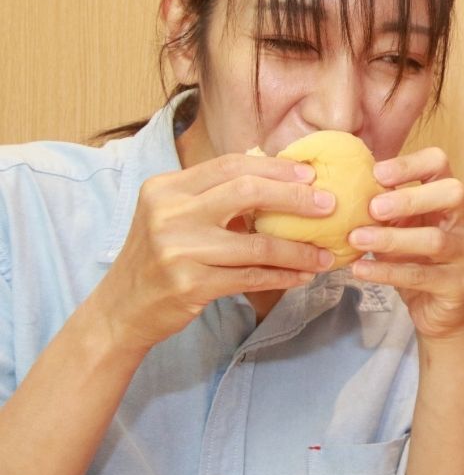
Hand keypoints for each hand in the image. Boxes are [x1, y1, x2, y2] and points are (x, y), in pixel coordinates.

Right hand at [94, 154, 336, 350]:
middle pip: (246, 192)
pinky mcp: (190, 284)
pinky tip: (302, 275)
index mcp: (166, 188)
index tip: (311, 174)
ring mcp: (178, 250)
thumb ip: (213, 195)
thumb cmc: (159, 256)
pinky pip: (251, 277)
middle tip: (329, 205)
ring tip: (324, 253)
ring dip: (298, 249)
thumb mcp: (173, 215)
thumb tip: (279, 175)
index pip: (230, 165)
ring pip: (256, 243)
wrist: (121, 309)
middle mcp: (169, 213)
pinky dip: (282, 276)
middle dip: (295, 197)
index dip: (275, 167)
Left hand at [348, 147, 463, 340]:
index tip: (376, 173)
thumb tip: (342, 185)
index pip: (440, 163)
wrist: (439, 311)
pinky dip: (387, 272)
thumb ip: (384, 207)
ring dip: (392, 239)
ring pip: (435, 240)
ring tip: (356, 239)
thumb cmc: (416, 260)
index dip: (410, 164)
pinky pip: (422, 276)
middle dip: (410, 198)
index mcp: (450, 199)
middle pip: (452, 194)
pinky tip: (360, 269)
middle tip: (373, 208)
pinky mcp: (459, 285)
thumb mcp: (401, 227)